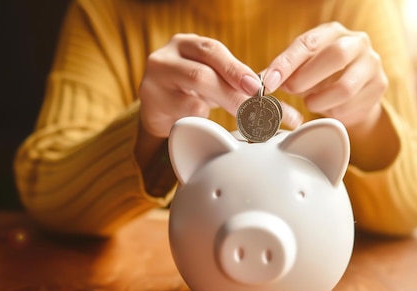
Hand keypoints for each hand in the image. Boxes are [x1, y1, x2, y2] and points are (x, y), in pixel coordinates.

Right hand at [138, 33, 261, 138]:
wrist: (157, 111)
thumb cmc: (189, 92)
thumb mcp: (210, 78)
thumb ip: (232, 80)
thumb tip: (266, 95)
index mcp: (185, 44)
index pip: (212, 51)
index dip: (236, 69)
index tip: (255, 87)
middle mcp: (166, 57)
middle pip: (200, 73)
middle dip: (230, 92)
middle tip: (250, 108)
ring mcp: (154, 80)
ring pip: (189, 98)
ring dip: (217, 107)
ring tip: (235, 116)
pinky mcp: (150, 103)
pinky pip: (182, 113)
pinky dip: (198, 118)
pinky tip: (201, 120)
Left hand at [263, 22, 387, 132]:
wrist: (356, 91)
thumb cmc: (323, 75)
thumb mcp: (303, 68)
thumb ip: (286, 72)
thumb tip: (264, 81)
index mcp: (333, 32)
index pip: (309, 42)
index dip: (286, 63)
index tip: (269, 81)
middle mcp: (357, 42)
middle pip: (335, 56)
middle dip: (307, 78)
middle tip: (291, 91)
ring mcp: (372, 64)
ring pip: (345, 88)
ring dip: (320, 101)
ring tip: (310, 102)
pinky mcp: (379, 86)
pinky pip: (351, 106)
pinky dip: (333, 111)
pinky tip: (330, 107)